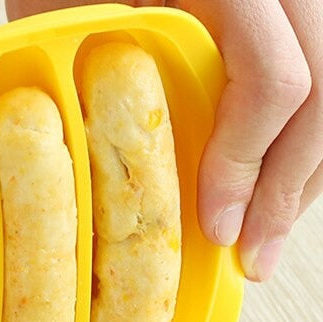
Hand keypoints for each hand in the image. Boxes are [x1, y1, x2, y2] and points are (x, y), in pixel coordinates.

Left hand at [6, 0, 322, 281]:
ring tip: (269, 230)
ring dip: (304, 168)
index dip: (247, 167)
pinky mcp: (287, 10)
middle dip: (290, 188)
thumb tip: (120, 178)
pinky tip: (272, 180)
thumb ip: (103, 78)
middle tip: (254, 255)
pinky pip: (315, 71)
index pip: (274, 82)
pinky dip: (298, 136)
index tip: (219, 228)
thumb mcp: (66, 14)